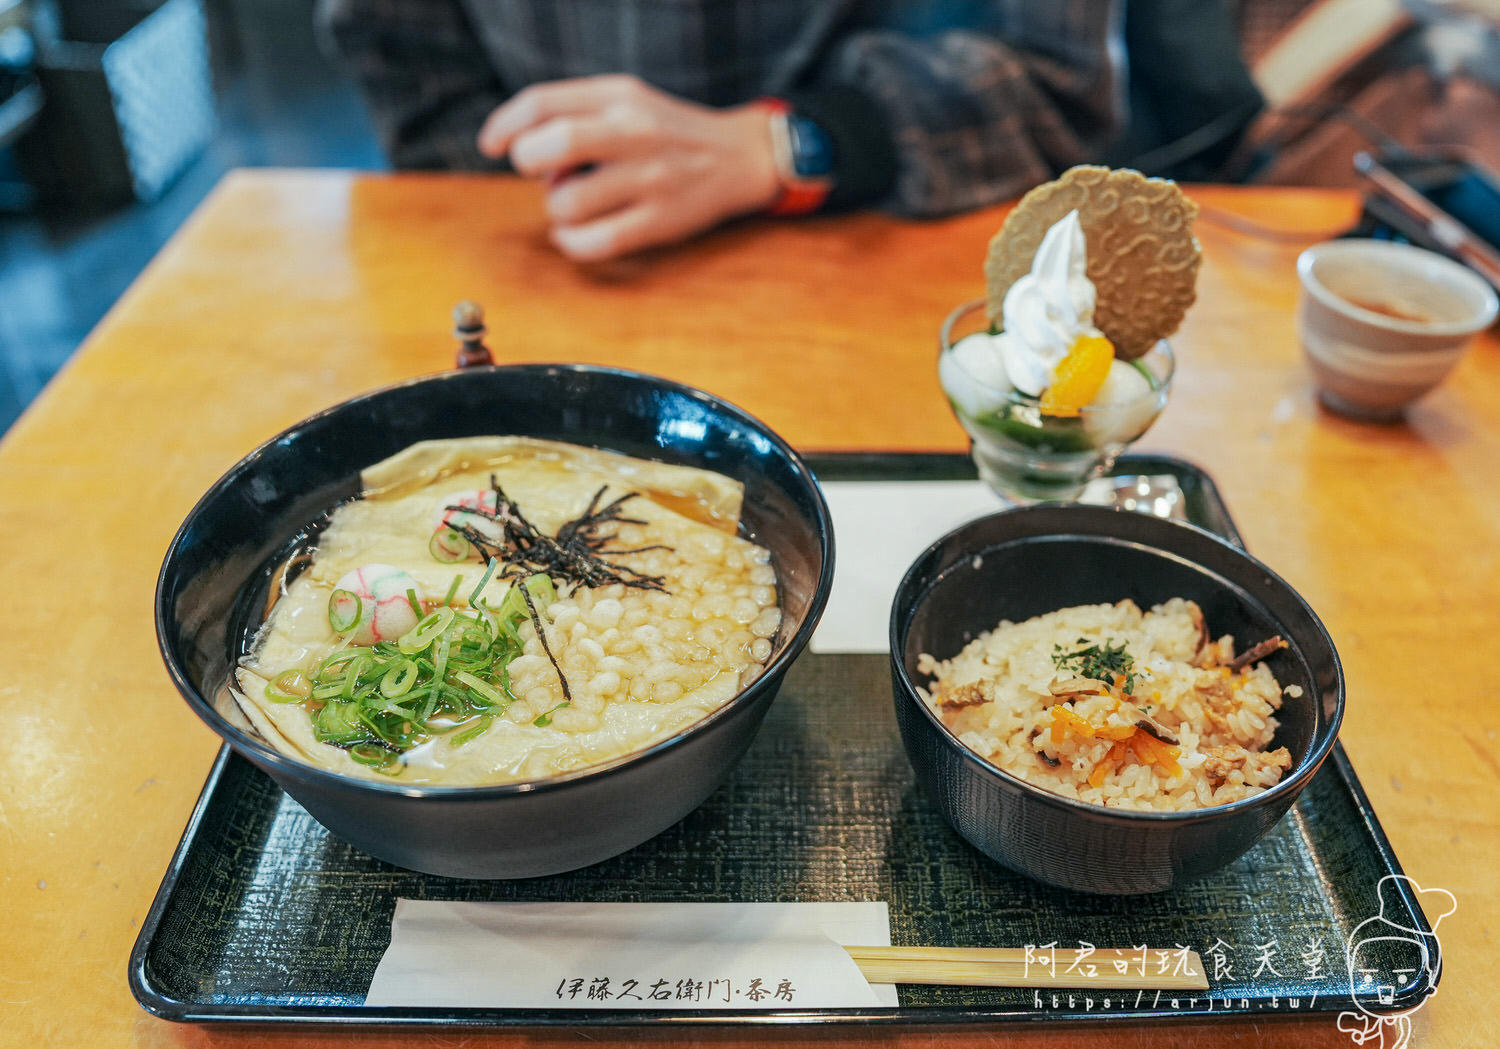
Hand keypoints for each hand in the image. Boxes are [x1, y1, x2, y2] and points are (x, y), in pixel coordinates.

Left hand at [478, 75, 780, 261]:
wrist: (739, 157)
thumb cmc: (666, 132)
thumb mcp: (626, 101)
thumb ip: (575, 112)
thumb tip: (519, 146)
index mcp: (619, 96)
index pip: (542, 102)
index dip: (505, 125)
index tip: (492, 146)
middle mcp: (635, 132)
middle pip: (553, 145)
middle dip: (529, 164)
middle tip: (543, 175)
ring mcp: (649, 179)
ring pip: (568, 202)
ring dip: (555, 209)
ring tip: (571, 205)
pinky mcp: (660, 221)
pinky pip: (595, 242)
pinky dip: (571, 243)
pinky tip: (575, 235)